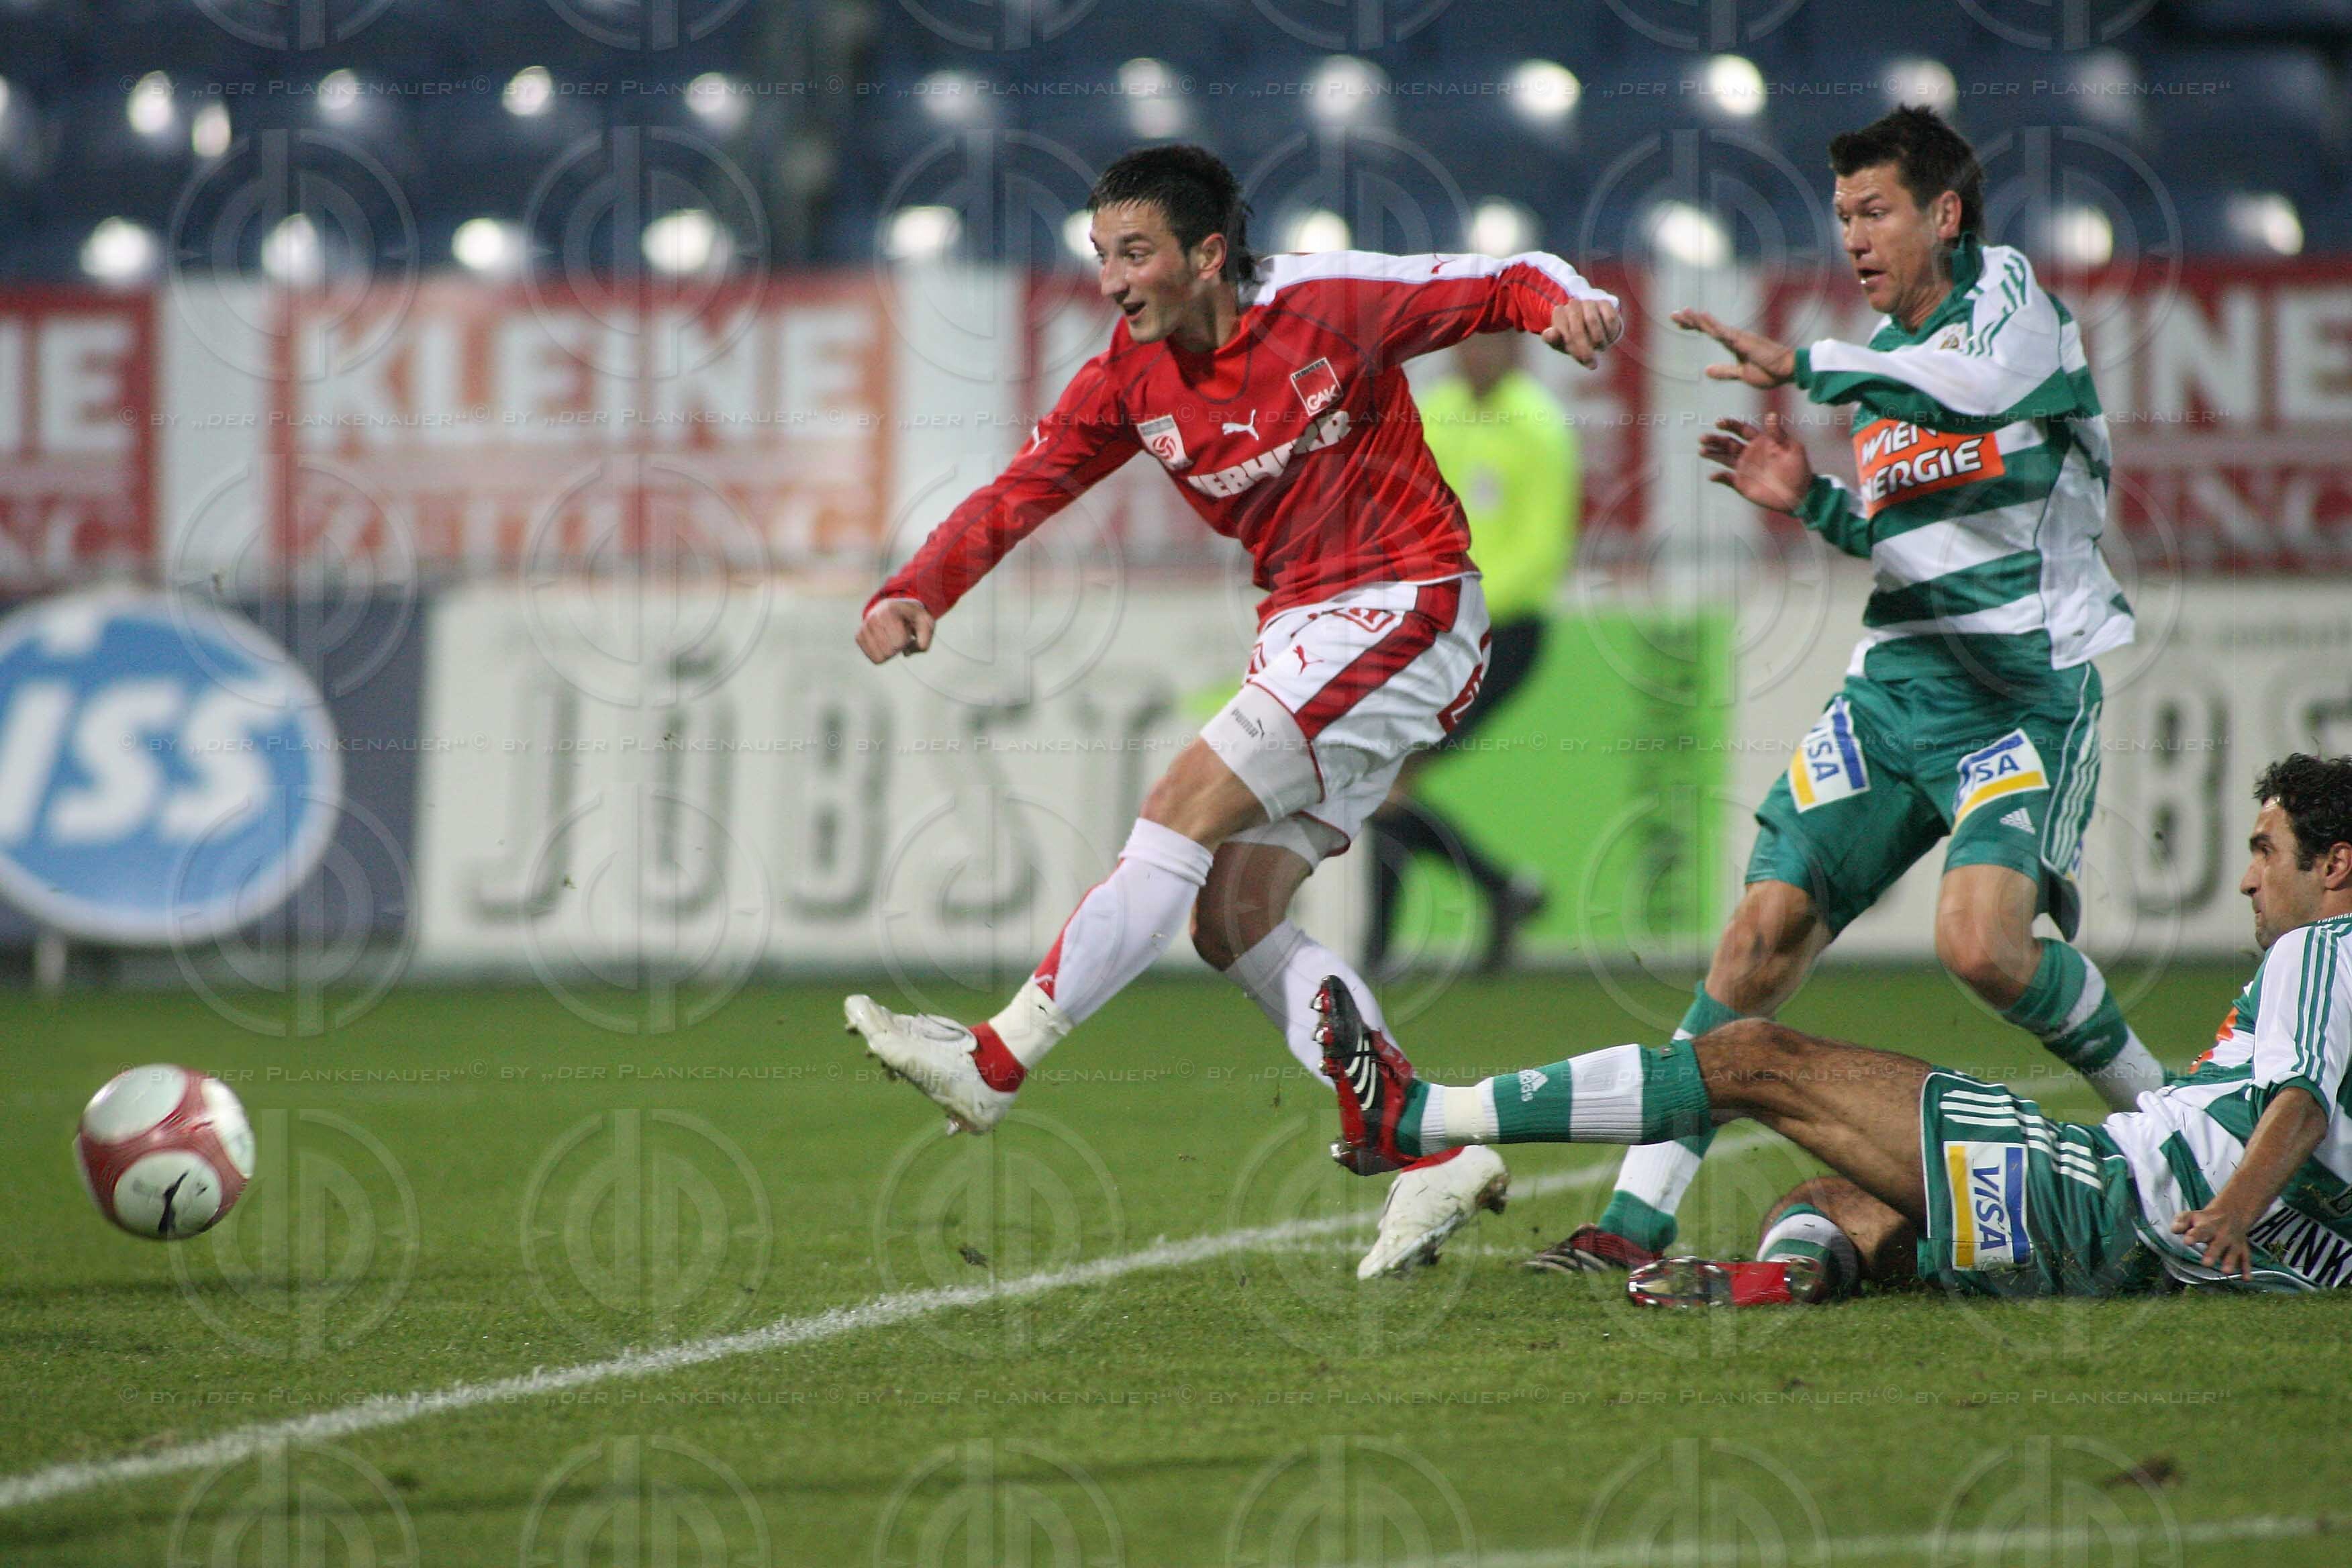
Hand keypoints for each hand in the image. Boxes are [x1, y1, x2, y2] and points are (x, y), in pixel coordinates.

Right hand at [856, 599, 934, 662]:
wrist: (895, 608)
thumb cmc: (912, 617)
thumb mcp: (925, 622)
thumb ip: (925, 637)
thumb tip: (907, 653)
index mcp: (889, 609)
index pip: (899, 642)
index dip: (907, 640)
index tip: (907, 630)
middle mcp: (873, 616)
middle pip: (889, 651)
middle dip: (899, 647)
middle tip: (900, 635)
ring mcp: (864, 626)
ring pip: (880, 657)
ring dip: (891, 652)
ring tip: (893, 638)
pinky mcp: (859, 636)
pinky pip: (873, 658)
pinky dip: (883, 655)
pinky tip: (885, 643)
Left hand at [1542, 298, 1623, 368]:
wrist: (1593, 327)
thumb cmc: (1573, 338)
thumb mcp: (1560, 342)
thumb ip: (1552, 339)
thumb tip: (1551, 334)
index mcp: (1559, 314)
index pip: (1563, 333)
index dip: (1573, 349)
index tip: (1581, 359)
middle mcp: (1573, 305)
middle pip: (1577, 330)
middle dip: (1585, 349)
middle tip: (1591, 363)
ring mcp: (1588, 303)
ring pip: (1592, 322)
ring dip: (1598, 340)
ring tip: (1601, 348)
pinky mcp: (1604, 303)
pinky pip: (1609, 318)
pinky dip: (1610, 332)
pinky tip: (1609, 339)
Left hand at [1671, 308, 1795, 386]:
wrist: (1787, 371)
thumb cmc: (1769, 372)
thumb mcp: (1741, 373)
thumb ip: (1724, 372)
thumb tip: (1706, 370)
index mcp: (1733, 343)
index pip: (1709, 331)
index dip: (1694, 326)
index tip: (1679, 322)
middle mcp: (1734, 337)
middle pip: (1707, 326)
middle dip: (1690, 320)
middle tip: (1672, 314)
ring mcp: (1738, 338)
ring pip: (1713, 326)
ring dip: (1697, 320)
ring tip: (1682, 312)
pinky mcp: (1744, 342)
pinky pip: (1725, 333)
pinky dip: (1712, 325)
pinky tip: (1701, 317)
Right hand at [1697, 414, 1814, 514]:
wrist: (1799, 494)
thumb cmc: (1798, 468)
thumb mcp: (1792, 448)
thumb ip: (1779, 433)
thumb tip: (1771, 415)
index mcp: (1760, 442)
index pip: (1741, 430)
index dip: (1730, 425)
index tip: (1719, 422)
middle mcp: (1749, 453)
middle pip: (1728, 443)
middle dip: (1715, 439)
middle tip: (1703, 438)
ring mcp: (1744, 469)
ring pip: (1724, 458)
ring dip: (1712, 454)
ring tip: (1702, 450)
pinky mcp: (1742, 484)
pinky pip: (1727, 479)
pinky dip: (1719, 477)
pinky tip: (1712, 476)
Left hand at [2172, 1203, 2252, 1279]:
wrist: (2231, 1212)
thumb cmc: (2204, 1219)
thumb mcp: (2191, 1216)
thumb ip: (2181, 1223)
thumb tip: (2174, 1230)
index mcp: (2207, 1226)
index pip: (2199, 1230)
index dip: (2193, 1236)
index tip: (2187, 1241)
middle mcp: (2221, 1234)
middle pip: (2217, 1243)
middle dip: (2212, 1253)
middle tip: (2206, 1263)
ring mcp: (2233, 1242)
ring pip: (2233, 1252)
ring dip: (2230, 1262)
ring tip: (2226, 1272)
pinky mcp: (2242, 1248)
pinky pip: (2246, 1259)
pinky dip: (2247, 1269)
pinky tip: (2247, 1279)